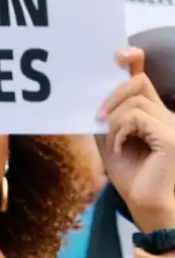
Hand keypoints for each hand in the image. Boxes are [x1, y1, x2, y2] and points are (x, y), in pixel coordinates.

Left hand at [96, 47, 174, 231]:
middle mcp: (167, 115)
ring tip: (112, 142)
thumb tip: (90, 95)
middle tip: (97, 117)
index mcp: (154, 114)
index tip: (120, 52)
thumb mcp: (109, 139)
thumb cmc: (130, 175)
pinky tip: (120, 148)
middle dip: (112, 95)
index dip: (134, 60)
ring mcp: (172, 125)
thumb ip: (106, 117)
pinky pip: (135, 117)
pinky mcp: (170, 136)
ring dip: (114, 120)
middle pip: (137, 83)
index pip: (144, 79)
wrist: (145, 204)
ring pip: (134, 101)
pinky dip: (120, 131)